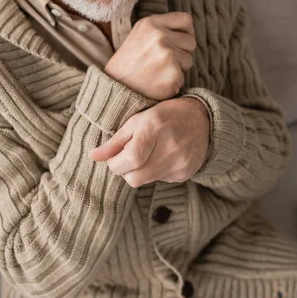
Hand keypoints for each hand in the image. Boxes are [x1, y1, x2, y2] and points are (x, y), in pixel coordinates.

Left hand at [89, 97, 209, 187]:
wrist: (204, 120)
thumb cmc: (165, 116)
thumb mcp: (137, 121)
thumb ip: (115, 141)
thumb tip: (93, 156)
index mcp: (155, 128)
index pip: (130, 159)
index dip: (115, 164)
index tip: (114, 158)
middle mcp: (170, 147)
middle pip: (134, 177)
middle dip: (125, 170)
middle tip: (129, 156)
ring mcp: (180, 163)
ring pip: (145, 181)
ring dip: (139, 171)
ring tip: (148, 153)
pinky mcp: (185, 174)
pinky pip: (159, 181)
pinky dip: (154, 172)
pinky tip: (163, 156)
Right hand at [104, 12, 196, 100]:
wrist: (116, 88)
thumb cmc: (129, 63)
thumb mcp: (140, 35)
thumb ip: (161, 28)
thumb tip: (187, 31)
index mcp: (151, 23)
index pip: (186, 20)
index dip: (187, 31)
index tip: (181, 41)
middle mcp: (160, 36)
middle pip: (190, 41)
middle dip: (182, 52)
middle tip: (163, 61)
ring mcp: (167, 55)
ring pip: (188, 60)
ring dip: (178, 68)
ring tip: (158, 71)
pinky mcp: (173, 74)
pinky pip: (183, 77)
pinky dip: (174, 82)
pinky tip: (158, 82)